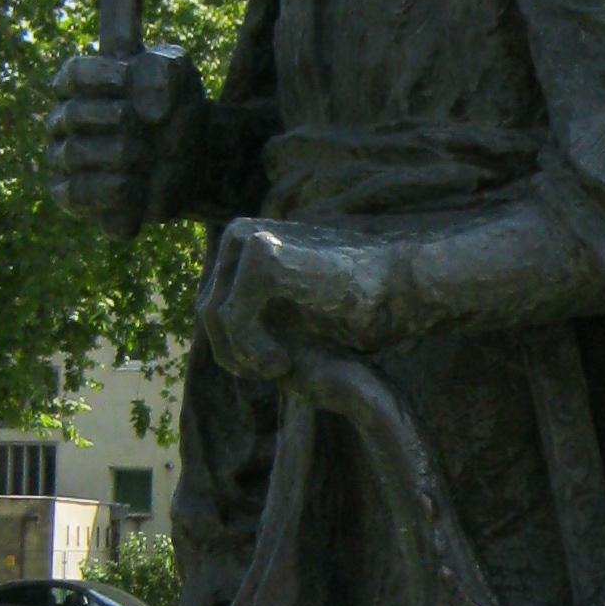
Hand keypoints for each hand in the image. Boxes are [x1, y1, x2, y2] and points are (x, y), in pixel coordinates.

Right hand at [46, 47, 198, 236]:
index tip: (129, 80)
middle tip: (147, 125)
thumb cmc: (175, 112)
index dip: (101, 76)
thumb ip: (160, 64)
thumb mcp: (181, 80)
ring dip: (119, 154)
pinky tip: (137, 187)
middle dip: (117, 118)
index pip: (73, 75)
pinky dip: (110, 190)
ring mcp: (65, 159)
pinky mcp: (73, 197)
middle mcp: (64, 122)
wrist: (193, 163)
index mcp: (82, 86)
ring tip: (148, 155)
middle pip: (72, 114)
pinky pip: (75, 193)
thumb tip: (135, 68)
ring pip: (72, 153)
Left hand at [198, 218, 404, 378]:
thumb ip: (248, 318)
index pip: (209, 304)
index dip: (232, 347)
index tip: (274, 366)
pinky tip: (283, 362)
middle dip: (234, 353)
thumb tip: (209, 329)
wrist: (398, 291)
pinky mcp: (264, 256)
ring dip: (241, 354)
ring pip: (212, 314)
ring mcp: (250, 238)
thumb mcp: (288, 318)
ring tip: (281, 367)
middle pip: (205, 309)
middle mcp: (241, 234)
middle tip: (277, 371)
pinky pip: (231, 318)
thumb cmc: (352, 310)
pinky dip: (251, 351)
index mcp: (244, 244)